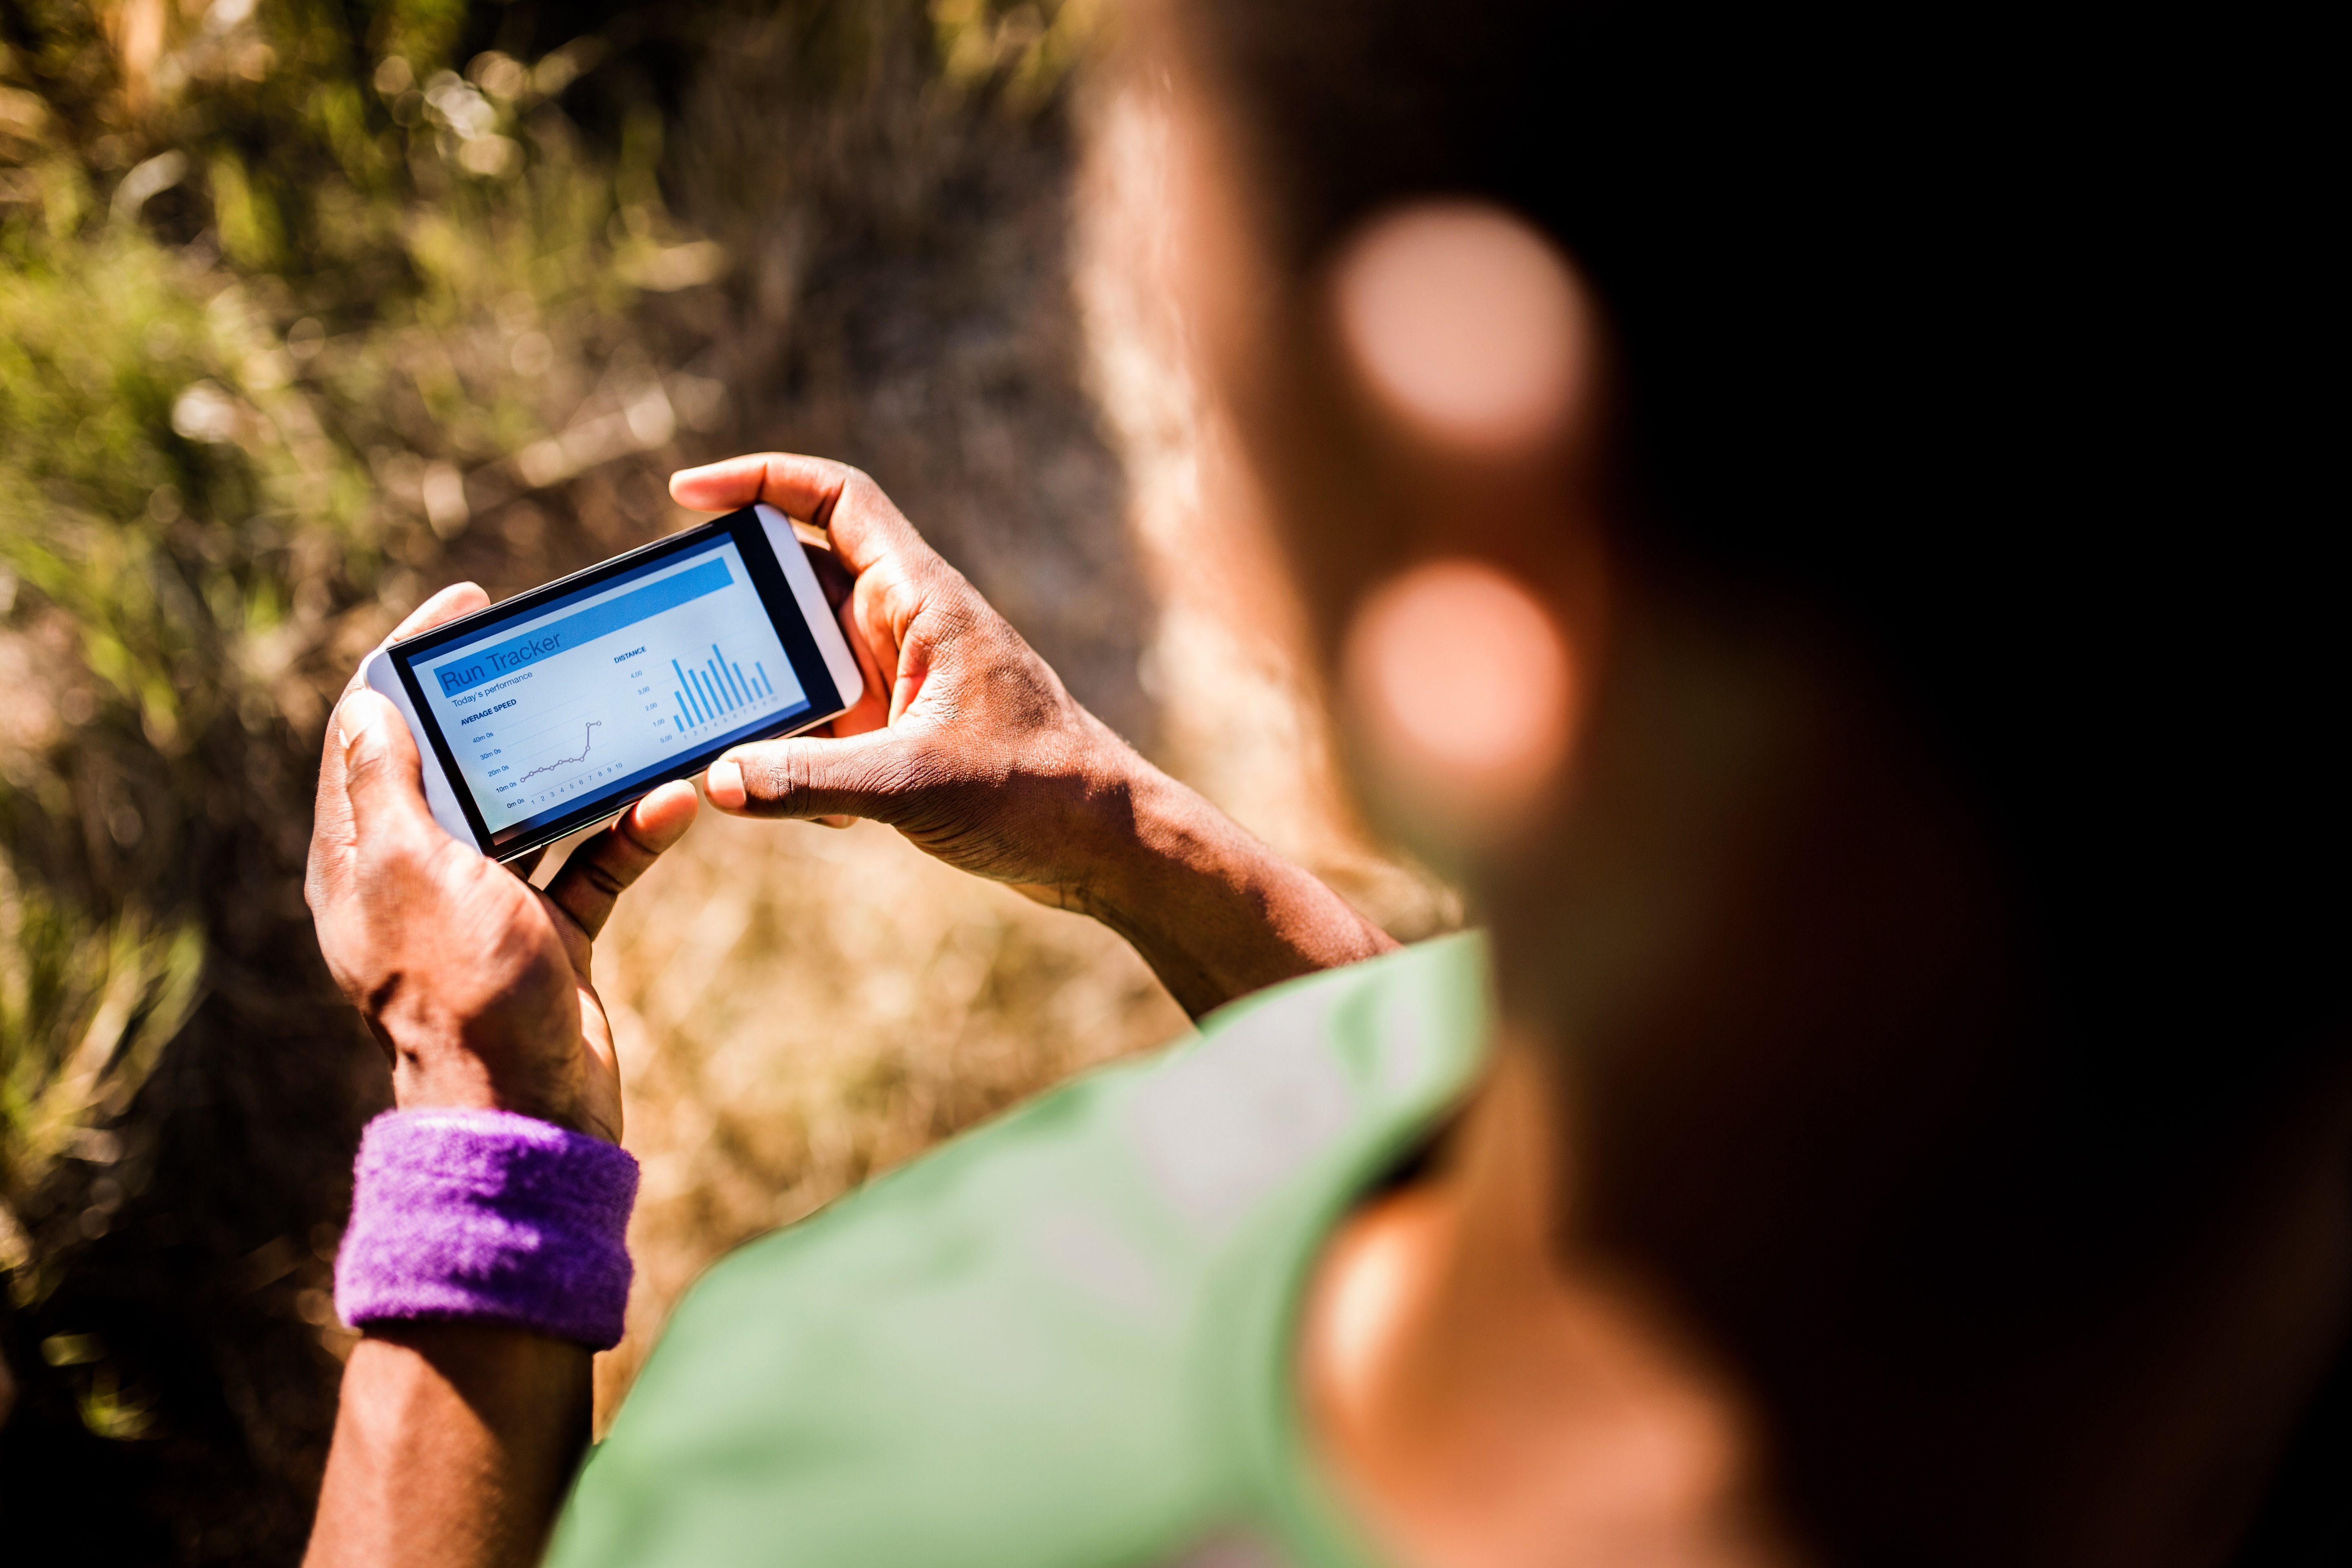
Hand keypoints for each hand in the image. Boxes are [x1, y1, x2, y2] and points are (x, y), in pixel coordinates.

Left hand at [305, 585, 698, 1141]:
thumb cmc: (463, 990)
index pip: (370, 730)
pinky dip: (629, 833)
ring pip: (535, 810)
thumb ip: (387, 788)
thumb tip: (365, 706)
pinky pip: (593, 865)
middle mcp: (418, 875)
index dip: (410, 660)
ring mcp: (487, 907)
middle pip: (456, 762)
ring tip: (631, 718)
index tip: (465, 608)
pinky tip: (673, 804)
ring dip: (586, 769)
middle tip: (560, 648)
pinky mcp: (550, 936)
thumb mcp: (409, 872)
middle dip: (509, 703)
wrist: (528, 1112)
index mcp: (360, 858)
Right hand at [671, 454, 1396, 1015]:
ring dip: (765, 696)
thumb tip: (720, 778)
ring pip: (802, 660)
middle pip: (796, 581)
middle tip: (675, 639)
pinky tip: (806, 807)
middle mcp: (907, 625)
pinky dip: (798, 754)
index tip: (687, 492)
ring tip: (719, 734)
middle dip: (737, 609)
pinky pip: (822, 720)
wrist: (1104, 844)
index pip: (835, 500)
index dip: (760, 479)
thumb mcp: (913, 783)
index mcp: (921, 599)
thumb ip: (812, 781)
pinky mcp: (900, 730)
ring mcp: (901, 678)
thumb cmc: (1037, 793)